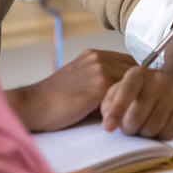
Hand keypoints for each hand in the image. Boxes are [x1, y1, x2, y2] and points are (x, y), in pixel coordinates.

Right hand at [12, 49, 137, 132]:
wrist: (33, 106)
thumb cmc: (55, 101)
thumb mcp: (80, 81)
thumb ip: (101, 80)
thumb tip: (128, 93)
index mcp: (94, 54)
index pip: (128, 62)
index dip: (136, 79)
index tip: (138, 93)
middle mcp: (98, 57)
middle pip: (135, 70)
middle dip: (139, 87)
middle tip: (140, 105)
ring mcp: (99, 69)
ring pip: (132, 83)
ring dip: (132, 98)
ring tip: (131, 114)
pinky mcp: (99, 85)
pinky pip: (123, 95)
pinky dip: (124, 106)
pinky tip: (121, 118)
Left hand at [100, 66, 172, 139]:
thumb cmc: (146, 90)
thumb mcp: (125, 88)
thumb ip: (109, 102)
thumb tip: (108, 123)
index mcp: (138, 73)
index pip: (125, 92)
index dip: (115, 112)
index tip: (108, 127)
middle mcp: (158, 80)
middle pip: (136, 117)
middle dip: (129, 128)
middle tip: (130, 127)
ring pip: (152, 128)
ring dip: (146, 132)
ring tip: (146, 124)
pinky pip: (169, 132)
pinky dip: (162, 134)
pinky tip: (162, 124)